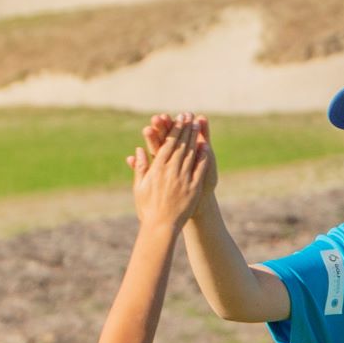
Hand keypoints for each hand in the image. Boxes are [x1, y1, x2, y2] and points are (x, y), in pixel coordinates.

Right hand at [130, 114, 209, 231]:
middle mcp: (170, 171)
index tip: (178, 118)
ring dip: (194, 138)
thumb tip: (138, 151)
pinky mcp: (193, 188)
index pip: (167, 144)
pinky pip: (199, 169)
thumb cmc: (147, 209)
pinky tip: (205, 147)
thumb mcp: (139, 187)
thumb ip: (140, 168)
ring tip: (197, 125)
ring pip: (190, 153)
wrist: (160, 227)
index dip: (173, 129)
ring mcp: (183, 179)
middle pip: (180, 144)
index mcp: (157, 169)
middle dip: (185, 128)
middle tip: (189, 115)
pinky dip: (202, 157)